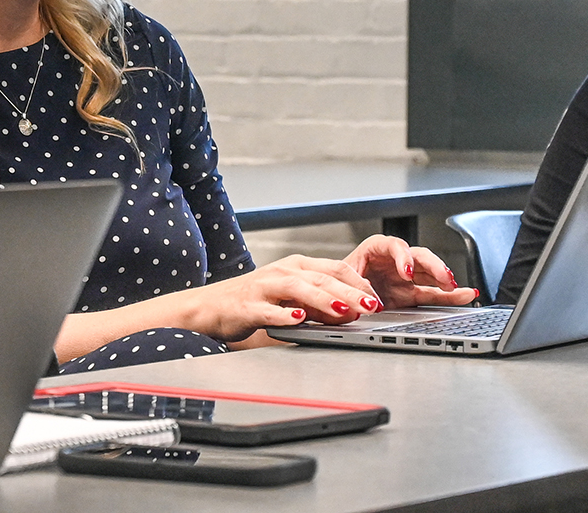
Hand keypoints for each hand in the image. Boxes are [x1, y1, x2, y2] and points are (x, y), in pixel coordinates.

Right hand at [195, 255, 385, 341]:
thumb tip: (351, 312)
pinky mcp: (248, 305)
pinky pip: (269, 310)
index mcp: (297, 266)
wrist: (211, 306)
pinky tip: (298, 320)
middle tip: (371, 305)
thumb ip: (319, 303)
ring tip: (343, 309)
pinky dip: (285, 315)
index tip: (376, 297)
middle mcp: (283, 271)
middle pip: (321, 277)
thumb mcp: (292, 297)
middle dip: (349, 291)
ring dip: (323, 299)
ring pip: (299, 288)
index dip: (358, 282)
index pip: (334, 268)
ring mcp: (264, 287)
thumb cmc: (254, 300)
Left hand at [343, 234, 479, 308]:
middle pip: (418, 256)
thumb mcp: (340, 278)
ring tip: (456, 287)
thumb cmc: (335, 280)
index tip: (406, 272)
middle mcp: (393, 260)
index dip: (403, 257)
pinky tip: (466, 295)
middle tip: (443, 278)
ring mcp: (405, 276)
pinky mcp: (410, 293)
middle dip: (433, 266)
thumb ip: (355, 285)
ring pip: (430, 273)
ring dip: (444, 278)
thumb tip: (369, 297)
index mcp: (375, 249)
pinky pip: (433, 292)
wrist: (334, 295)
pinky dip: (449, 295)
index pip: (394, 246)